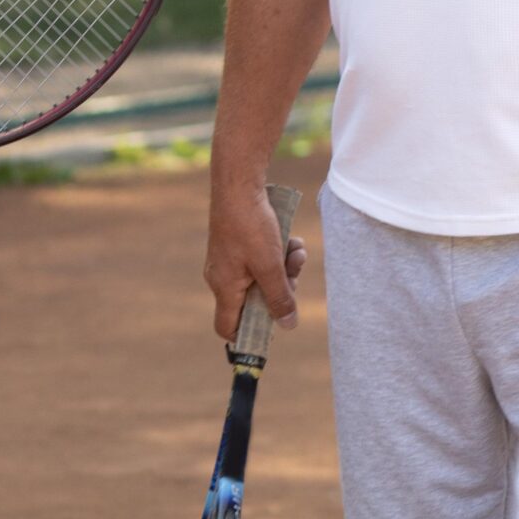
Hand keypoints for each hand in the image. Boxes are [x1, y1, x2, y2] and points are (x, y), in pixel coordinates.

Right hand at [204, 189, 306, 341]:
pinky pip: (261, 259)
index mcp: (224, 288)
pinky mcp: (237, 244)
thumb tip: (288, 325)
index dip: (248, 334)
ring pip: (262, 277)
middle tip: (294, 275)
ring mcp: (229, 260)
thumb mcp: (270, 266)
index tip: (272, 328)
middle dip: (280, 289)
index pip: (227, 327)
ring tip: (296, 250)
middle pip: (254, 301)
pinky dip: (278, 252)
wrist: (238, 184)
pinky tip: (290, 238)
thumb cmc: (250, 226)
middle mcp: (222, 277)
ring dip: (284, 267)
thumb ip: (279, 297)